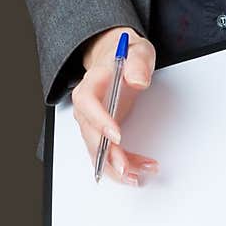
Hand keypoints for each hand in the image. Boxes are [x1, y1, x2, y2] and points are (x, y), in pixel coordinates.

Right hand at [70, 26, 159, 186]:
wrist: (120, 58)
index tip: (116, 135)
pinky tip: (138, 170)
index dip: (99, 121)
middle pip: (90, 134)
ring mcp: (93, 121)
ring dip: (115, 166)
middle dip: (106, 154)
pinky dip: (121, 165)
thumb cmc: (127, 56)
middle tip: (126, 167)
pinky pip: (106, 153)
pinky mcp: (102, 132)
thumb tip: (138, 80)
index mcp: (92, 83)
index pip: (87, 102)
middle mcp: (87, 105)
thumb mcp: (138, 51)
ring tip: (137, 175)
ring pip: (97, 150)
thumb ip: (138, 63)